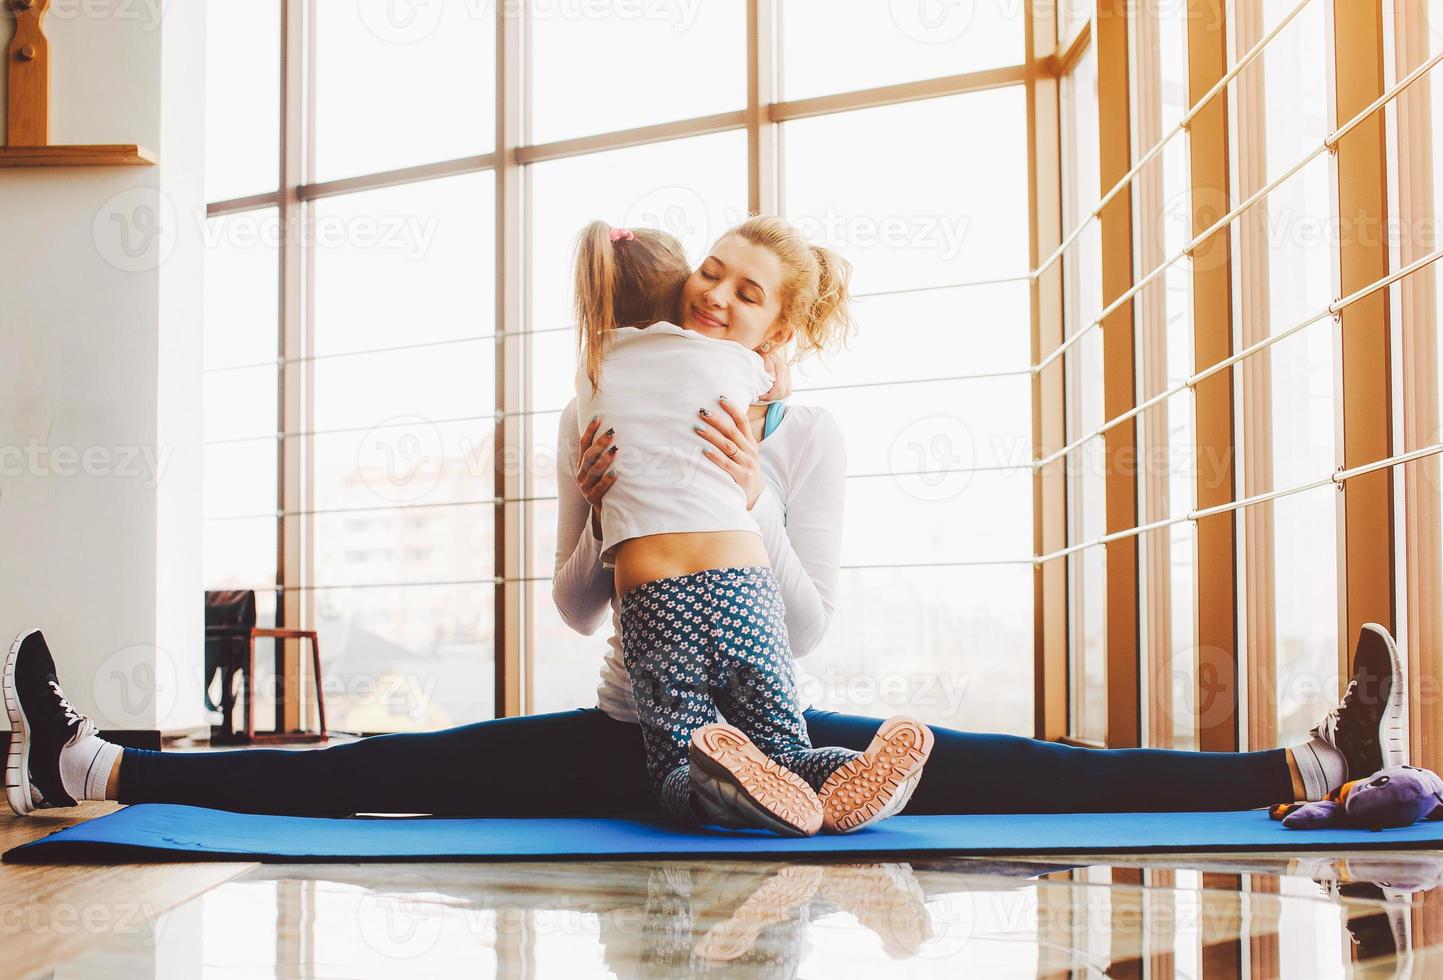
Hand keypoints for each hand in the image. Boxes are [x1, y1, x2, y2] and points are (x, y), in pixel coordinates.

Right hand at [575, 415, 618, 537]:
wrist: (604, 510)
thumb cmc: (606, 484)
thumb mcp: (603, 468)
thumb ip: (605, 453)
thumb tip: (618, 431)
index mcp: (582, 464)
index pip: (584, 444)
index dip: (589, 431)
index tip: (597, 418)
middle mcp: (582, 474)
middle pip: (588, 456)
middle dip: (599, 443)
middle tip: (611, 433)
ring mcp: (586, 487)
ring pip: (593, 471)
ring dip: (604, 460)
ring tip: (615, 451)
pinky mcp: (593, 499)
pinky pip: (599, 489)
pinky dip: (606, 481)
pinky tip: (615, 474)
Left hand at [695, 395, 763, 508]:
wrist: (756, 498)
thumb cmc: (745, 471)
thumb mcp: (745, 454)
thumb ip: (735, 439)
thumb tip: (717, 421)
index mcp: (750, 443)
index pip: (743, 421)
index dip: (733, 409)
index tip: (720, 398)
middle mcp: (750, 451)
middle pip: (732, 431)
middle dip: (717, 420)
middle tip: (702, 411)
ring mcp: (747, 464)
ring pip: (728, 445)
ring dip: (713, 435)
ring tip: (698, 427)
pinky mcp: (742, 476)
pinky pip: (727, 464)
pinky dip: (716, 456)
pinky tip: (704, 449)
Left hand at [755, 348, 791, 403]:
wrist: (765, 345)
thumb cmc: (761, 351)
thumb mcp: (763, 357)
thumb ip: (768, 366)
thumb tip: (772, 377)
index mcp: (782, 368)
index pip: (779, 389)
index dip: (769, 396)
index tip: (760, 396)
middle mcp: (787, 372)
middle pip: (784, 393)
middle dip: (773, 397)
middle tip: (762, 396)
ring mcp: (788, 374)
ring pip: (787, 392)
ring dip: (777, 396)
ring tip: (767, 394)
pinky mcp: (788, 376)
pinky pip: (787, 390)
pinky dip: (780, 393)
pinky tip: (772, 391)